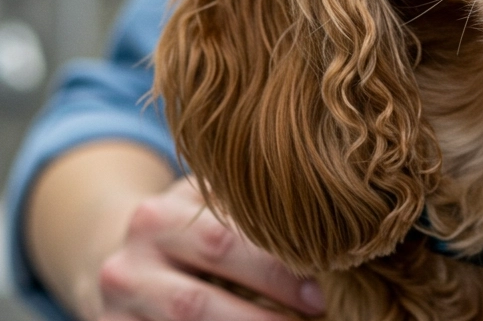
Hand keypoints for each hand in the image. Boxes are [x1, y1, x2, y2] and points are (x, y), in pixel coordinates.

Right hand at [95, 178, 325, 320]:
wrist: (121, 260)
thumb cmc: (192, 230)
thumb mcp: (210, 206)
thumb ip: (252, 214)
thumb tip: (335, 232)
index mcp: (158, 217)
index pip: (224, 244)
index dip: (276, 271)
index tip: (322, 292)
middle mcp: (127, 265)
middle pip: (197, 303)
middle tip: (314, 320)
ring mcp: (115, 310)